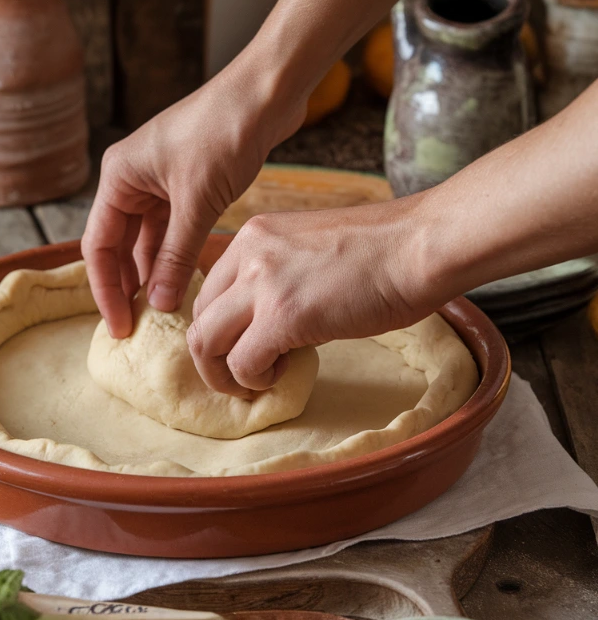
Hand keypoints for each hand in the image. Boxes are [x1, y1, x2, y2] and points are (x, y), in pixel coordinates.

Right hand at [82, 61, 303, 337]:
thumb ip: (175, 255)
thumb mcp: (196, 202)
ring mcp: (159, 182)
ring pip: (146, 240)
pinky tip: (182, 283)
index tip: (120, 325)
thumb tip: (159, 302)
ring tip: (160, 312)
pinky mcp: (186, 185)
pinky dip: (175, 256)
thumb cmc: (225, 132)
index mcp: (119, 176)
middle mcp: (132, 179)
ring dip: (152, 273)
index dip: (106, 290)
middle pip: (118, 244)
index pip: (99, 245)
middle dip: (126, 285)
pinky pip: (171, 231)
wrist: (266, 93)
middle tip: (137, 325)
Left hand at [188, 201, 439, 396]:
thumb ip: (279, 279)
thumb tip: (269, 326)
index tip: (238, 348)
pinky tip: (282, 375)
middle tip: (239, 377)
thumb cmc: (383, 252)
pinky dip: (255, 380)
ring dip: (223, 375)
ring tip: (255, 383)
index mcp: (253, 236)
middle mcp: (248, 254)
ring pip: (205, 342)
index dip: (219, 328)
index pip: (209, 290)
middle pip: (199, 318)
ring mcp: (262, 283)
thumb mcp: (311, 252)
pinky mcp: (283, 315)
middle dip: (211, 357)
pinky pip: (242, 363)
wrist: (420, 245)